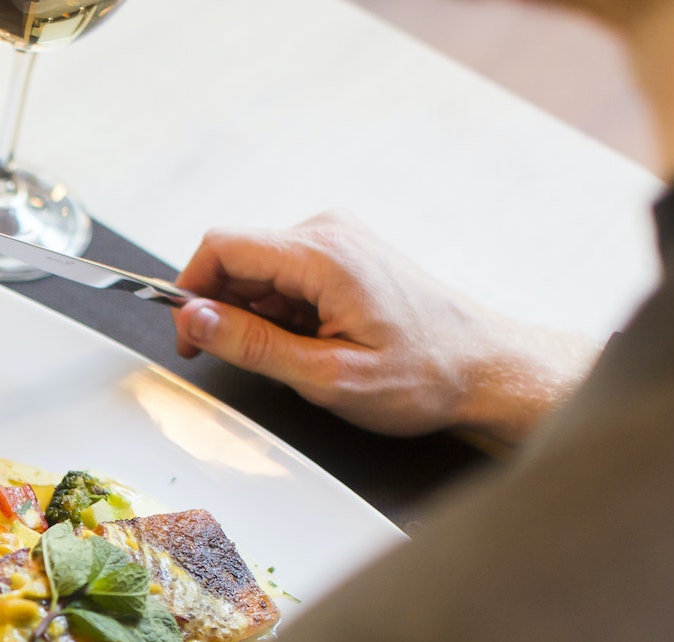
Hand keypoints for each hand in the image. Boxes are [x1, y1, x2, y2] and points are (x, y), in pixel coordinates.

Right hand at [171, 211, 600, 446]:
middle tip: (244, 361)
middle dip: (223, 312)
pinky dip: (282, 312)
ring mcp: (338, 240)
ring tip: (297, 357)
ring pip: (260, 270)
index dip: (189, 294)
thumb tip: (193, 319)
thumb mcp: (326, 377)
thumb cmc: (422, 376)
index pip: (221, 247)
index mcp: (322, 255)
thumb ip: (253, 345)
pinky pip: (287, 275)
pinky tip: (313, 342)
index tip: (190, 340)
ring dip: (257, 316)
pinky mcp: (346, 254)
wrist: (484, 368)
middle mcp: (328, 233)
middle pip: (237, 258)